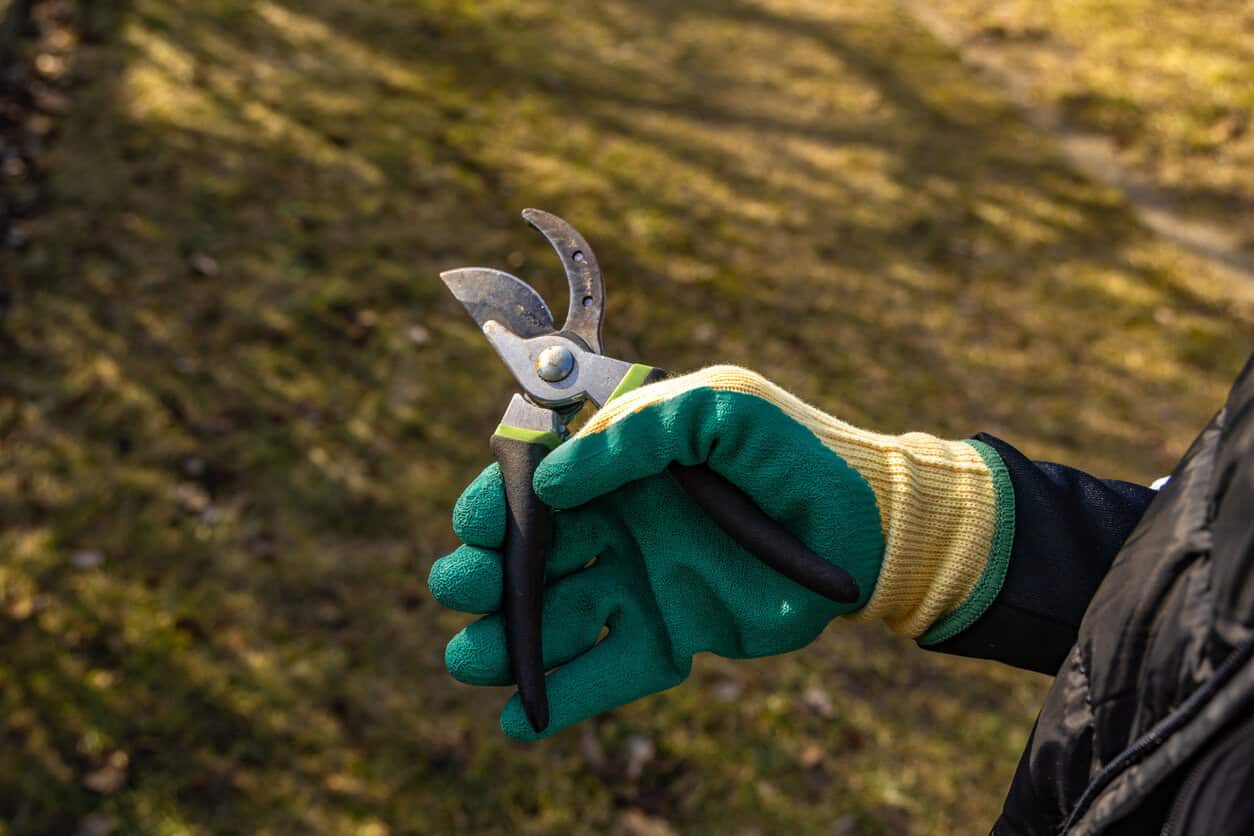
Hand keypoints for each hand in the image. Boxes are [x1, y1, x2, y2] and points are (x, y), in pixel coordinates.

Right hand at [430, 367, 1011, 738]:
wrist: (868, 526)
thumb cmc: (793, 453)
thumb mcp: (719, 409)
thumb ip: (636, 431)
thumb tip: (554, 482)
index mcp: (620, 465)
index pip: (535, 484)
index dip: (495, 504)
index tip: (474, 525)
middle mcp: (619, 525)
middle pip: (532, 556)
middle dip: (489, 573)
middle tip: (461, 589)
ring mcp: (641, 584)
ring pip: (557, 617)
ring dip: (509, 640)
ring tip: (470, 660)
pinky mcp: (670, 637)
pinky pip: (609, 671)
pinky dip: (566, 696)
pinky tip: (520, 719)